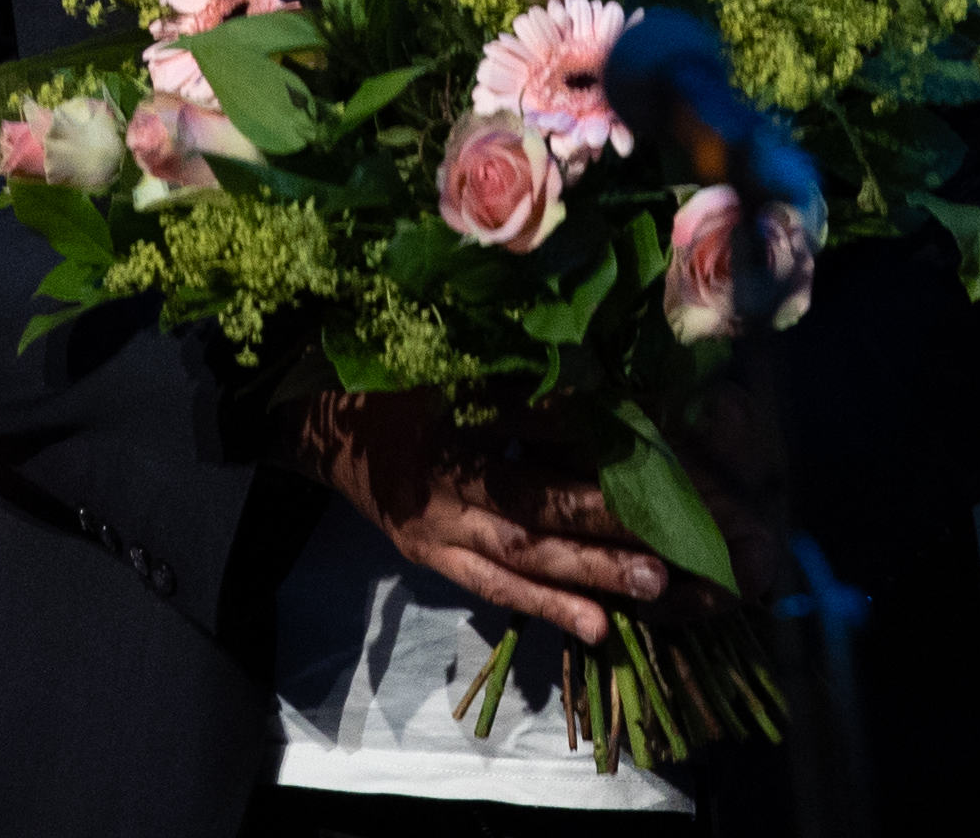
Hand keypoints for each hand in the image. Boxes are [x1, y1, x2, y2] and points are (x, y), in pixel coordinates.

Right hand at [287, 391, 675, 644]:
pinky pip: (492, 587)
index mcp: (436, 413)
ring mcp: (433, 527)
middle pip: (528, 500)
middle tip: (669, 530)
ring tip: (652, 585)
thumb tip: (591, 375)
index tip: (649, 431)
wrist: (310, 427)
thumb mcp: (435, 354)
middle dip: (601, 516)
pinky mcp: (431, 557)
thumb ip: (505, 369)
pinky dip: (545, 606)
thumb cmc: (380, 377)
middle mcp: (436, 479)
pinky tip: (595, 626)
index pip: (519, 421)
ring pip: (519, 554)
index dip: (582, 427)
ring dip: (588, 572)